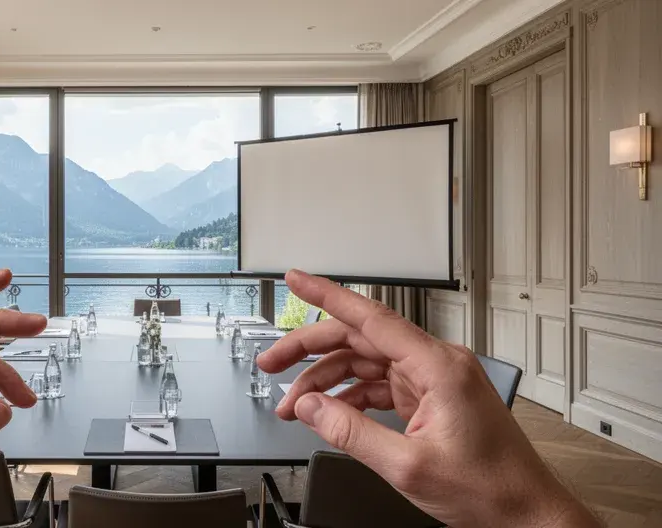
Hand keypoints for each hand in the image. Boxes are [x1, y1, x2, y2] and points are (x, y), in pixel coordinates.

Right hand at [258, 270, 599, 527]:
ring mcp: (434, 382)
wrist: (525, 515)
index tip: (297, 280)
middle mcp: (437, 365)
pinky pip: (379, 387)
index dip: (328, 295)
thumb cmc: (489, 489)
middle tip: (272, 363)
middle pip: (360, 340)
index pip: (372, 318)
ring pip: (365, 364)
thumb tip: (311, 407)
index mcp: (438, 368)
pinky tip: (327, 412)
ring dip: (326, 381)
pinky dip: (349, 398)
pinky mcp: (431, 400)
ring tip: (293, 405)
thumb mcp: (407, 466)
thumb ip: (351, 432)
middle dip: (310, 350)